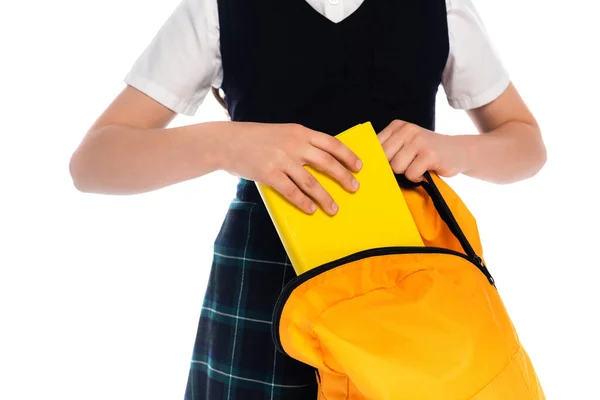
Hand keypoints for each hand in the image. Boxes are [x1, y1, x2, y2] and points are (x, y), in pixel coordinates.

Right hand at [220, 122, 361, 214]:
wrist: (227, 142)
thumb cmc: (256, 139)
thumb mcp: (283, 133)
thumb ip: (301, 143)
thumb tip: (323, 160)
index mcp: (300, 132)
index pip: (331, 143)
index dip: (347, 155)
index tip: (359, 166)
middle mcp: (294, 144)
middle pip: (327, 162)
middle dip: (343, 177)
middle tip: (354, 188)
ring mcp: (281, 160)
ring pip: (311, 182)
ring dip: (325, 197)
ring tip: (334, 209)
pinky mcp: (269, 174)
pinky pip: (291, 191)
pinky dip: (303, 202)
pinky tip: (311, 209)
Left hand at [377, 120, 466, 181]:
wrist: (458, 151)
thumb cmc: (426, 152)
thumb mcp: (405, 144)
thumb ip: (388, 150)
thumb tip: (366, 166)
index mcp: (397, 126)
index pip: (375, 146)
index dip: (379, 160)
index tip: (388, 164)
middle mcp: (407, 129)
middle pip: (384, 158)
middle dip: (393, 167)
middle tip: (407, 165)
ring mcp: (419, 140)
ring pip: (396, 167)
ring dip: (406, 173)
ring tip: (417, 167)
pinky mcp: (429, 154)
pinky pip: (411, 174)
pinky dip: (417, 178)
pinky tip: (424, 171)